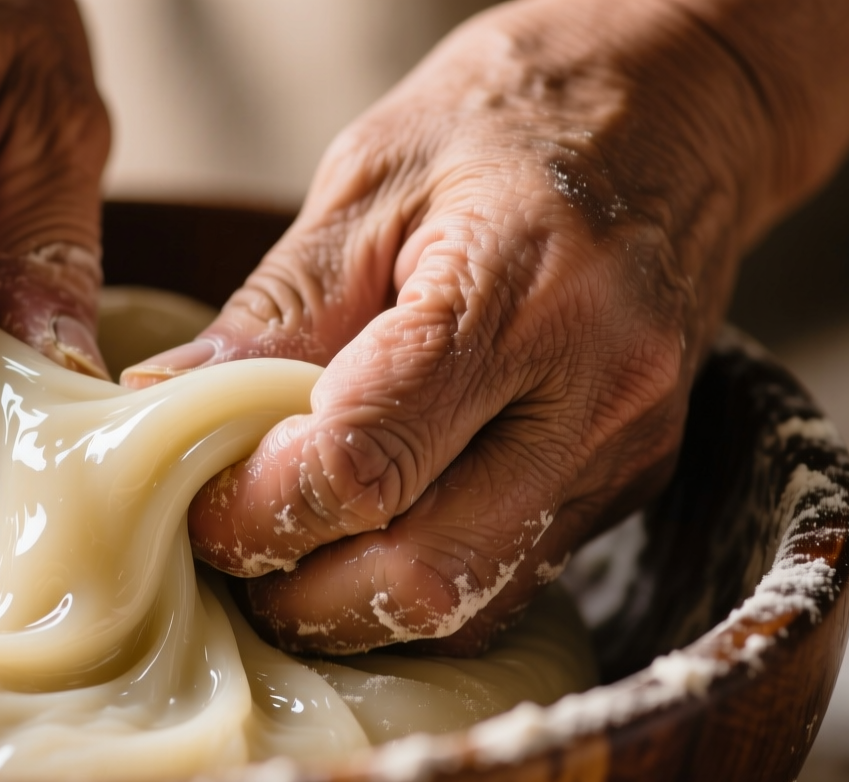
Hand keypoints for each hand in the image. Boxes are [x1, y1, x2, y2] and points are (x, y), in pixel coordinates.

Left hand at [125, 0, 803, 655]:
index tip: (198, 501)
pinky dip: (418, 586)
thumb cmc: (512, 119)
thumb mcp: (370, 180)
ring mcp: (623, 453)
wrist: (686, 104)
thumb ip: (275, 312)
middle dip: (301, 595)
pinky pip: (509, 580)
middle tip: (233, 551)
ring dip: (356, 610)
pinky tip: (366, 538)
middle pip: (423, 576)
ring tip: (291, 550)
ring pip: (471, 605)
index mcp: (518, 297)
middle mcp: (592, 396)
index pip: (365, 466)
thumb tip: (162, 405)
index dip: (257, 510)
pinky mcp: (630, 484)